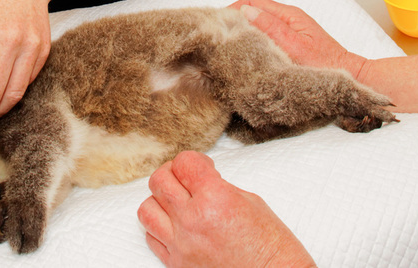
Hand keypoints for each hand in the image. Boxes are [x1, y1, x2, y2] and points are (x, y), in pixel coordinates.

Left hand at [138, 151, 316, 267]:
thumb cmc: (271, 243)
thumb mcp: (250, 201)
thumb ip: (218, 187)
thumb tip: (199, 180)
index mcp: (215, 198)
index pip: (183, 162)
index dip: (194, 160)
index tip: (203, 167)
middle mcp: (192, 220)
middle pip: (159, 180)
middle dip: (173, 173)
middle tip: (188, 180)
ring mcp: (181, 244)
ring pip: (146, 209)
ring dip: (161, 201)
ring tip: (178, 204)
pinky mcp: (177, 264)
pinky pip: (152, 238)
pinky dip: (160, 228)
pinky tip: (178, 226)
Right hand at [231, 0, 367, 77]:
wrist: (349, 77)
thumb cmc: (325, 65)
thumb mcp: (295, 47)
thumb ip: (271, 28)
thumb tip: (245, 12)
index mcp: (288, 15)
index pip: (252, 2)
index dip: (232, 8)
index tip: (217, 22)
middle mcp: (288, 19)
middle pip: (253, 10)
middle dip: (234, 19)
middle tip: (218, 34)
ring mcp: (289, 31)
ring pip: (258, 23)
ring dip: (243, 30)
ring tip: (228, 44)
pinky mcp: (290, 43)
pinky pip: (265, 35)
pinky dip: (253, 39)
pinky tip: (246, 52)